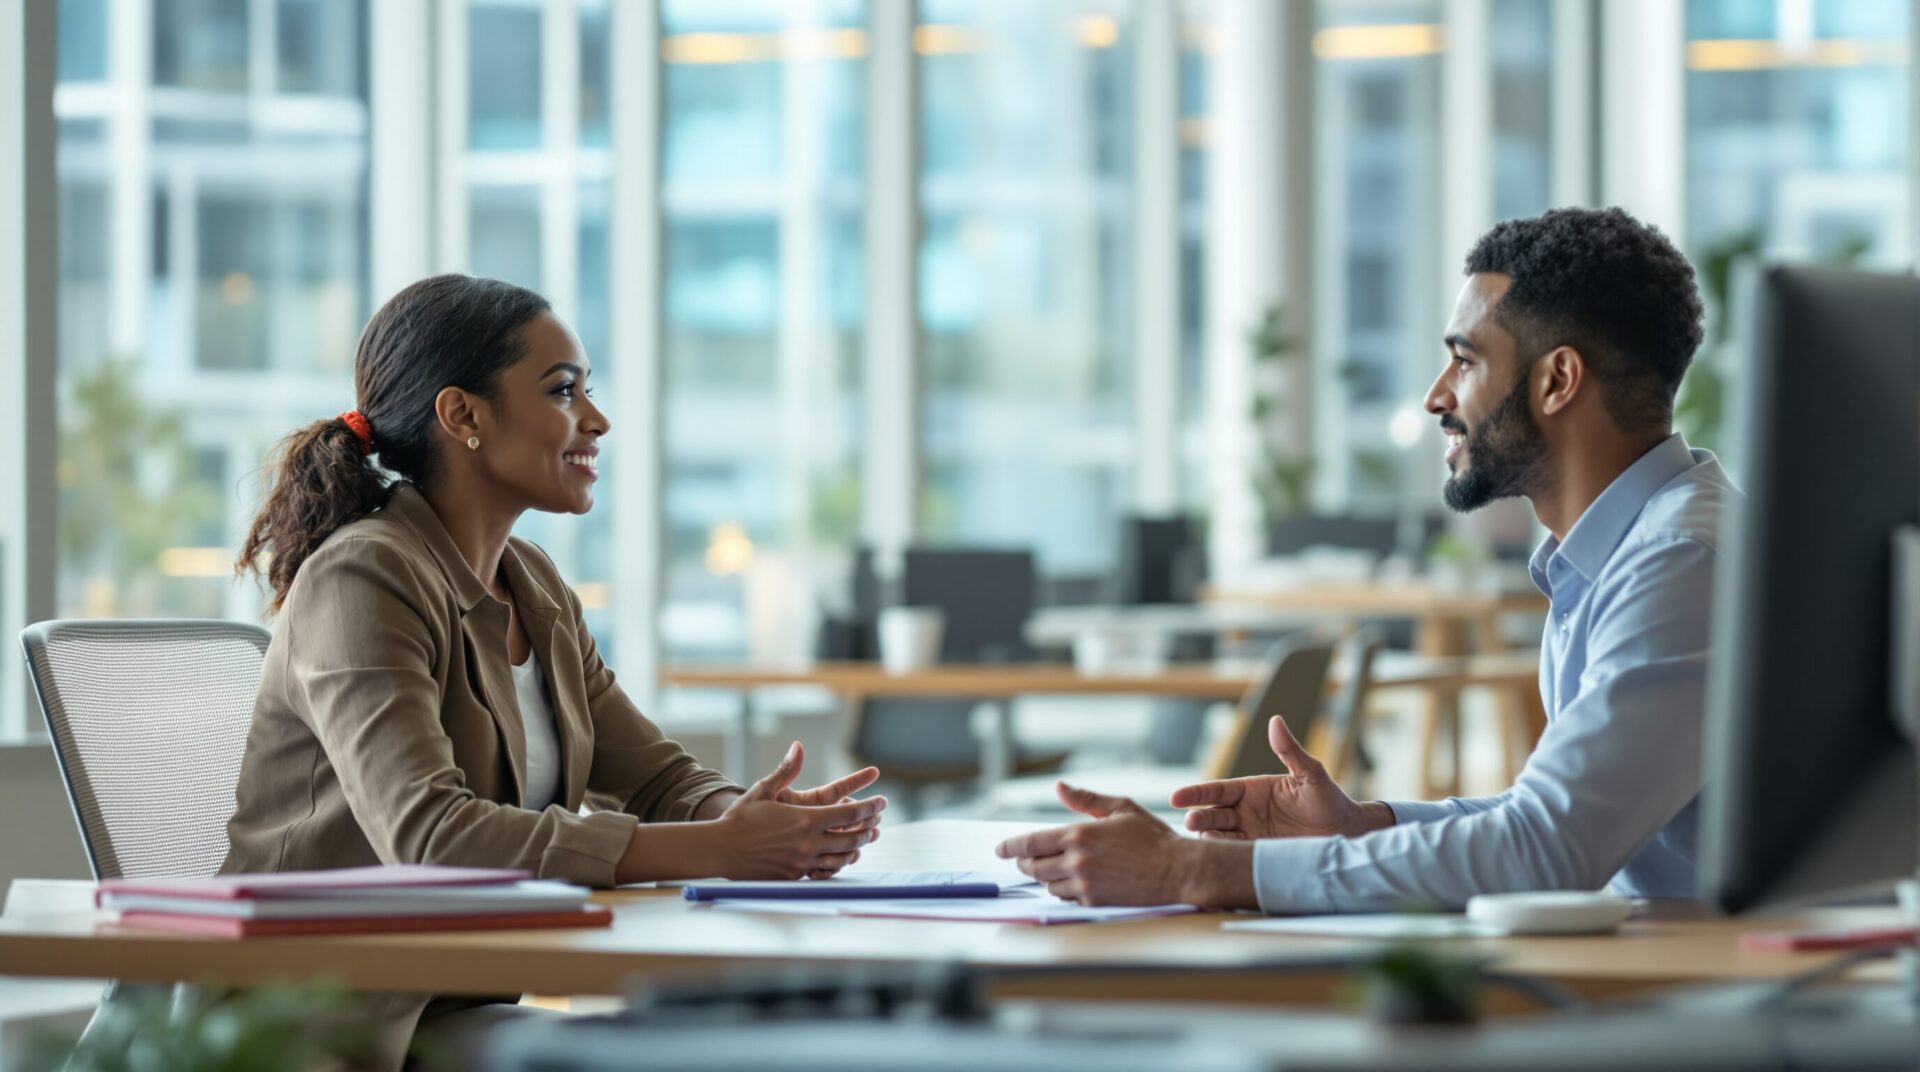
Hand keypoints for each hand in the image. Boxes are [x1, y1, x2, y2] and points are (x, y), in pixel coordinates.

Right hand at [714, 742, 886, 879]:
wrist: (720, 850)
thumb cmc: (740, 818)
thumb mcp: (763, 789)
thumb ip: (786, 769)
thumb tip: (798, 747)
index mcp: (806, 819)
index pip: (850, 814)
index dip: (871, 808)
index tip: (882, 802)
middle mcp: (809, 843)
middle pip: (852, 838)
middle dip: (869, 828)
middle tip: (878, 821)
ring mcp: (803, 862)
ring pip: (842, 857)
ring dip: (858, 847)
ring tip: (865, 838)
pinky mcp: (795, 876)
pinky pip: (826, 870)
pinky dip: (839, 863)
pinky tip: (842, 857)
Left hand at [993, 782, 1253, 907]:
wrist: (1176, 871)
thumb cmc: (1152, 837)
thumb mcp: (1120, 808)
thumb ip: (1086, 799)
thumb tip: (1060, 787)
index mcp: (1079, 835)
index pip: (1031, 843)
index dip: (1011, 847)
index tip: (1001, 849)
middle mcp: (1076, 861)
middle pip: (1034, 867)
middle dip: (1025, 863)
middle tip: (1023, 860)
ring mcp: (1084, 885)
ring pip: (1049, 885)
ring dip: (1046, 877)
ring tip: (1052, 869)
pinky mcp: (1094, 902)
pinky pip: (1067, 898)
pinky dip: (1065, 890)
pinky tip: (1074, 882)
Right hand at [1169, 717, 1391, 840]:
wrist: (1347, 833)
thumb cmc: (1330, 800)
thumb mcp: (1311, 774)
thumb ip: (1290, 751)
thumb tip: (1276, 721)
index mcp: (1252, 790)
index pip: (1217, 790)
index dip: (1195, 793)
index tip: (1175, 797)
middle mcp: (1245, 812)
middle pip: (1212, 814)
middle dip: (1199, 817)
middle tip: (1191, 820)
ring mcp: (1250, 835)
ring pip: (1219, 836)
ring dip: (1209, 838)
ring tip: (1206, 840)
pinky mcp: (1258, 855)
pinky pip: (1236, 854)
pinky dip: (1225, 855)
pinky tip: (1220, 858)